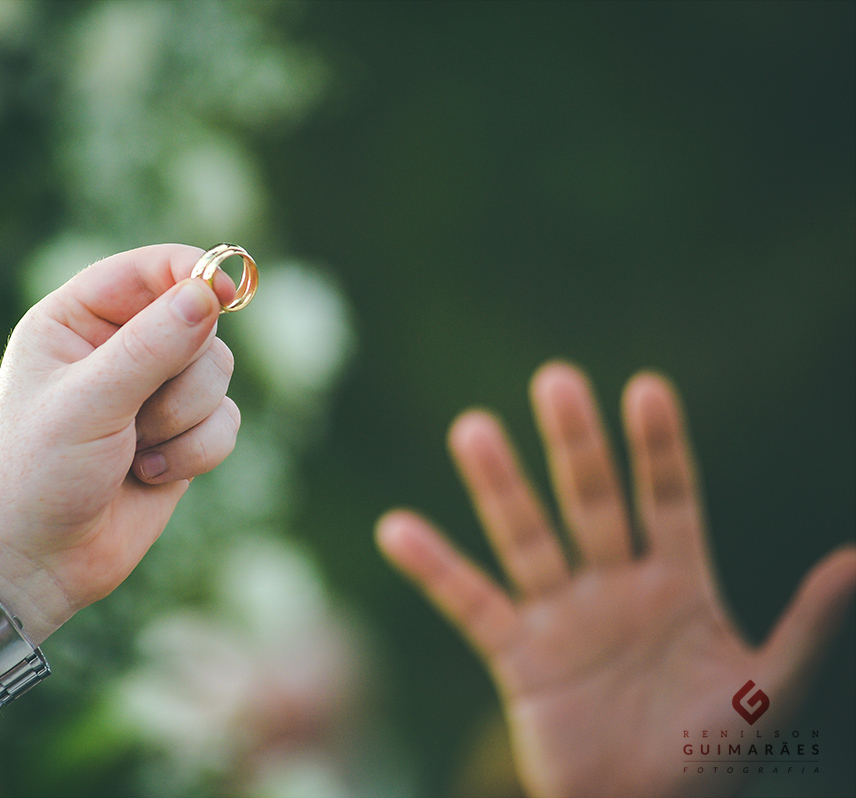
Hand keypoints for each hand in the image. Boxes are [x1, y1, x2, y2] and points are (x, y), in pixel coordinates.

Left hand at [0, 244, 241, 643]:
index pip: (149, 269)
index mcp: (77, 319)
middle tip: (141, 414)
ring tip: (136, 452)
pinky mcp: (181, 435)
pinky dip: (197, 451)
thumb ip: (150, 346)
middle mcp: (118, 347)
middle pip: (199, 322)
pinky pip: (226, 421)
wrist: (37, 562)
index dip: (192, 272)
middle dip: (181, 374)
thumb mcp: (87, 403)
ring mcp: (153, 392)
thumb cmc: (38, 473)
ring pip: (218, 374)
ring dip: (185, 419)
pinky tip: (150, 475)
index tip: (224, 293)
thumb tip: (208, 293)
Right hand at [377, 361, 855, 797]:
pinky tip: (397, 529)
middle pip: (590, 502)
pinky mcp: (517, 657)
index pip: (669, 502)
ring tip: (473, 428)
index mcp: (679, 588)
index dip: (658, 450)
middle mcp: (614, 588)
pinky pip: (470, 604)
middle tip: (556, 379)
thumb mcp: (768, 696)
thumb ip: (809, 631)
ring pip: (527, 538)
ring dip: (499, 486)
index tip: (645, 388)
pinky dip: (434, 568)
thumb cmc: (712, 763)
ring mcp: (562, 617)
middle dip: (576, 446)